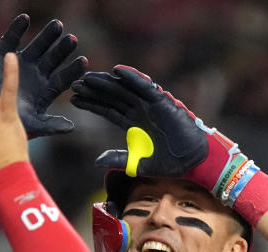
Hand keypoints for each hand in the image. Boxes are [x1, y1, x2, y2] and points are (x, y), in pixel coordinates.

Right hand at [0, 13, 86, 136]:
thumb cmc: (9, 124)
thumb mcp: (32, 125)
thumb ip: (51, 125)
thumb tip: (71, 127)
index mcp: (45, 90)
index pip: (63, 79)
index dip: (72, 71)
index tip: (83, 62)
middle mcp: (36, 74)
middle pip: (53, 59)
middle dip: (62, 50)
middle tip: (72, 40)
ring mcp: (21, 63)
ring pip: (37, 47)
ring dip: (47, 36)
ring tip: (57, 26)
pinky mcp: (3, 55)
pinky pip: (12, 40)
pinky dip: (17, 29)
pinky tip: (25, 19)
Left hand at [71, 65, 245, 205]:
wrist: (194, 161)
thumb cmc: (171, 163)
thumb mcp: (138, 164)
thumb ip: (119, 160)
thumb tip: (96, 161)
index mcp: (134, 123)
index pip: (108, 110)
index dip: (92, 104)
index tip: (73, 99)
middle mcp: (140, 110)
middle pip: (112, 97)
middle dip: (94, 91)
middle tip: (74, 84)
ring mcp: (151, 104)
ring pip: (124, 89)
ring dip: (107, 82)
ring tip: (88, 77)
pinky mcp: (162, 101)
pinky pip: (145, 86)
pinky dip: (132, 77)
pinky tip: (117, 70)